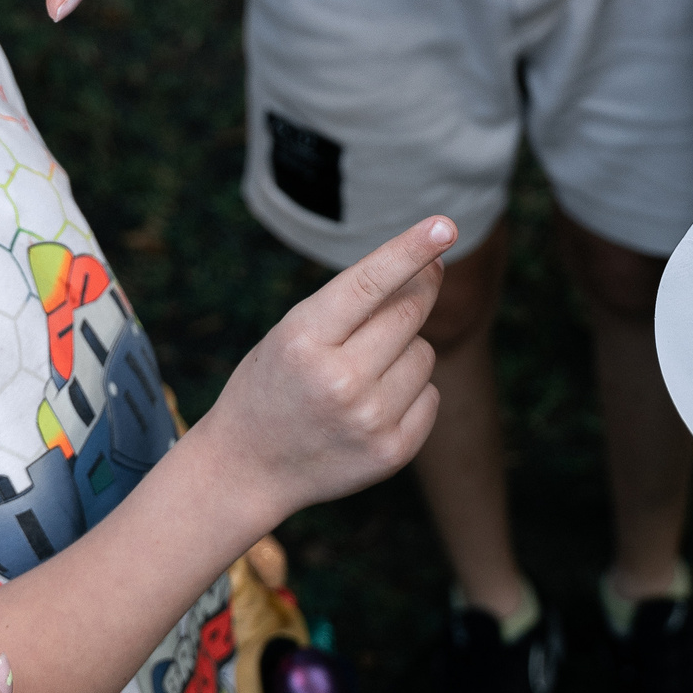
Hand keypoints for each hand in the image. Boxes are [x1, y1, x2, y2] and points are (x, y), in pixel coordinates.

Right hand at [194, 217, 453, 524]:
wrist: (247, 467)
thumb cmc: (275, 382)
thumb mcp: (293, 332)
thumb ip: (353, 303)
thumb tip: (431, 268)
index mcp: (303, 339)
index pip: (368, 283)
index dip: (410, 250)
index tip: (445, 225)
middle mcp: (338, 380)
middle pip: (409, 313)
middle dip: (415, 294)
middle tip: (405, 292)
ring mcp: (368, 420)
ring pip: (424, 353)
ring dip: (404, 352)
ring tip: (361, 375)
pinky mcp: (392, 451)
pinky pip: (430, 395)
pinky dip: (411, 393)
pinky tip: (371, 407)